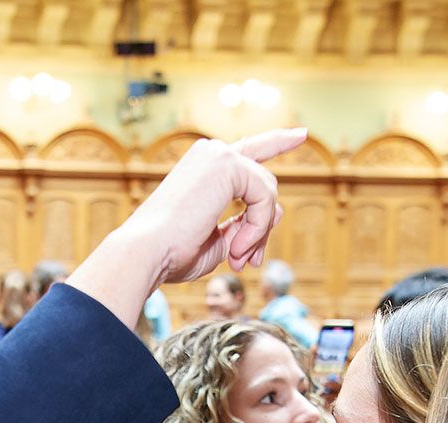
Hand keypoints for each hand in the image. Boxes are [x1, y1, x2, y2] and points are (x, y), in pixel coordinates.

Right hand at [68, 128, 303, 325]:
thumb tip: (275, 215)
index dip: (277, 141)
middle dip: (262, 226)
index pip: (249, 150)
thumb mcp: (217, 241)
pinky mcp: (227, 164)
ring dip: (259, 231)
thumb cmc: (172, 253)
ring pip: (268, 192)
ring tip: (237, 257)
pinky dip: (258, 227)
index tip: (301, 134)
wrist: (146, 252)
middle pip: (264, 183)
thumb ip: (244, 225)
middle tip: (246, 261)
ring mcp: (219, 155)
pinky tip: (237, 247)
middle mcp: (211, 153)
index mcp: (203, 167)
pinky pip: (265, 196)